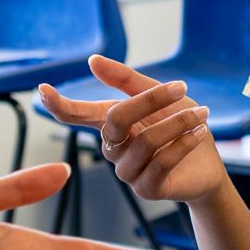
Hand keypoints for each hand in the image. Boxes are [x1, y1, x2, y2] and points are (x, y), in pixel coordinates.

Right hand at [37, 58, 231, 208]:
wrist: (207, 165)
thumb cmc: (180, 126)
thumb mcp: (159, 96)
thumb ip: (126, 80)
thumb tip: (92, 61)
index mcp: (111, 124)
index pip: (77, 115)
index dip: (59, 104)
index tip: (42, 89)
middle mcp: (113, 148)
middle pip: (116, 120)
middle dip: (149, 101)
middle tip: (180, 87)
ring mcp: (126, 171)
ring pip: (144, 142)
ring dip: (177, 123)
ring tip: (202, 113)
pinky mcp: (146, 189)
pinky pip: (160, 163)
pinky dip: (182, 144)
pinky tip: (199, 132)